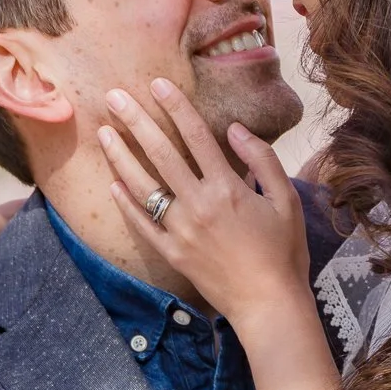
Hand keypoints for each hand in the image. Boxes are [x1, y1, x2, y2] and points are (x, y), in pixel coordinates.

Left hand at [99, 79, 309, 323]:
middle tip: (114, 97)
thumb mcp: (286, 200)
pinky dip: (126, 204)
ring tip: (104, 133)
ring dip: (121, 156)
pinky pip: (142, 225)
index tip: (157, 84)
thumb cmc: (284, 252)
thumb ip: (262, 160)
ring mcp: (181, 231)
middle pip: (162, 154)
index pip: (196, 137)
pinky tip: (112, 183)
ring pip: (144, 186)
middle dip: (137, 121)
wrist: (269, 305)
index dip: (176, 107)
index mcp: (228, 189)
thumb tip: (235, 128)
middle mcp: (199, 205)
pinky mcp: (172, 254)